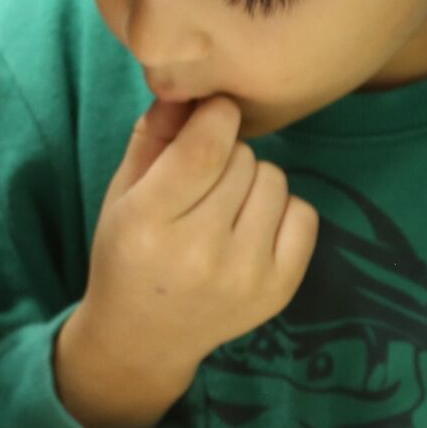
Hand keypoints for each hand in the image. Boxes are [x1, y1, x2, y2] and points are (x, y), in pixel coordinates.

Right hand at [54, 98, 318, 427]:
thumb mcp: (122, 193)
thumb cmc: (128, 253)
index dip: (216, 116)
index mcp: (147, 223)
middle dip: (227, 154)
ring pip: (275, 181)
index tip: (212, 115)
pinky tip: (251, 228)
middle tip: (205, 181)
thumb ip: (152, 136)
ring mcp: (244, 276)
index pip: (206, 146)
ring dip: (253, 182)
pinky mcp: (277, 290)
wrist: (144, 337)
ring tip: (226, 207)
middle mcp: (198, 253)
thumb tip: (190, 90)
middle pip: (243, 158)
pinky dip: (281, 211)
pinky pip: (304, 214)